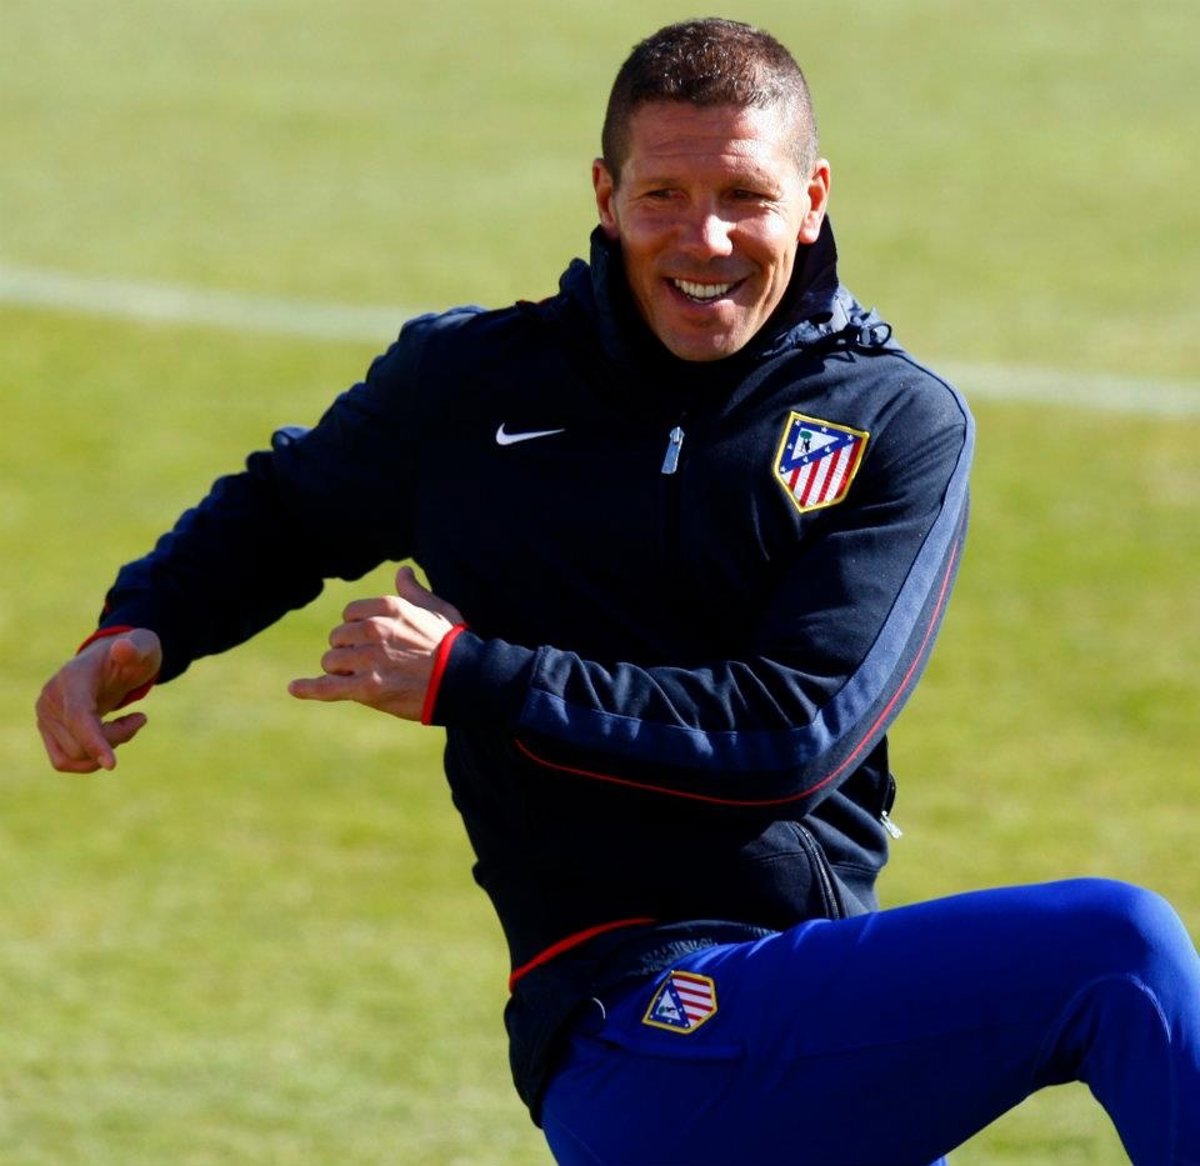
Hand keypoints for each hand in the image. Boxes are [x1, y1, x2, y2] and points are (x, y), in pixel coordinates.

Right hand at [36, 629, 162, 772]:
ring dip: (106, 749)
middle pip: (79, 743)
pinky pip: (65, 761)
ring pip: (73, 756)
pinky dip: (92, 757)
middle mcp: (51, 699)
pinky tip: (112, 735)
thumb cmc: (133, 653)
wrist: (113, 660)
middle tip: (140, 718)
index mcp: (72, 678)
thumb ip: (136, 647)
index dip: (94, 741)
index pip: (78, 716)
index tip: (112, 764)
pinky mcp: (49, 731)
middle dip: (117, 738)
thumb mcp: (143, 645)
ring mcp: (46, 717)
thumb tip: (122, 648)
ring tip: (127, 725)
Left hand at [288, 566, 463, 720]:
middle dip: (348, 650)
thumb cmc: (454, 645)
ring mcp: (369, 659)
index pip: (350, 614)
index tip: (369, 641)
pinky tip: (295, 688)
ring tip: (365, 678)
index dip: (356, 628)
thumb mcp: (438, 610)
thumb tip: (403, 571)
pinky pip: (327, 687)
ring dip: (341, 671)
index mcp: (389, 608)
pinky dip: (309, 689)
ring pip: (331, 662)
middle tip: (371, 662)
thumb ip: (414, 591)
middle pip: (338, 638)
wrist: (465, 680)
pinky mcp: (366, 688)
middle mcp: (375, 629)